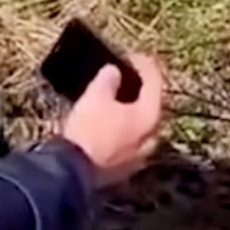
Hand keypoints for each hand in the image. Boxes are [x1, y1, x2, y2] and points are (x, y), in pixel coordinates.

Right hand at [61, 53, 164, 187]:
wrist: (74, 173)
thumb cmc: (89, 130)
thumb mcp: (95, 96)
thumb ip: (108, 79)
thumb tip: (114, 72)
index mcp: (150, 115)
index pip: (155, 81)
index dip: (144, 64)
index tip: (131, 56)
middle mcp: (152, 135)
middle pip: (152, 104)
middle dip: (139, 88)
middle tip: (125, 76)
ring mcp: (142, 154)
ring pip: (141, 124)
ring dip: (131, 109)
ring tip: (114, 98)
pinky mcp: (127, 167)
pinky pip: (130, 139)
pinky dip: (123, 126)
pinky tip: (108, 122)